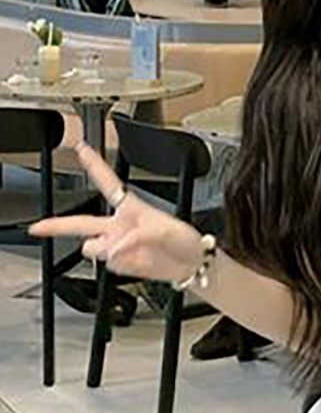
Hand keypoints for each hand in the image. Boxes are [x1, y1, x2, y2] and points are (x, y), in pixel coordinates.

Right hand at [28, 141, 203, 282]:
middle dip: (57, 225)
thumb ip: (137, 237)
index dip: (94, 164)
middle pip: (81, 222)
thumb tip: (114, 250)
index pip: (108, 182)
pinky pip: (109, 264)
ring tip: (131, 250)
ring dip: (105, 249)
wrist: (191, 263)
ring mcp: (119, 245)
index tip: (81, 148)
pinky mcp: (122, 262)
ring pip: (93, 247)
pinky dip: (120, 263)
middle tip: (37, 227)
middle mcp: (120, 225)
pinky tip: (138, 260)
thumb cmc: (184, 239)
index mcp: (132, 207)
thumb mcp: (166, 229)